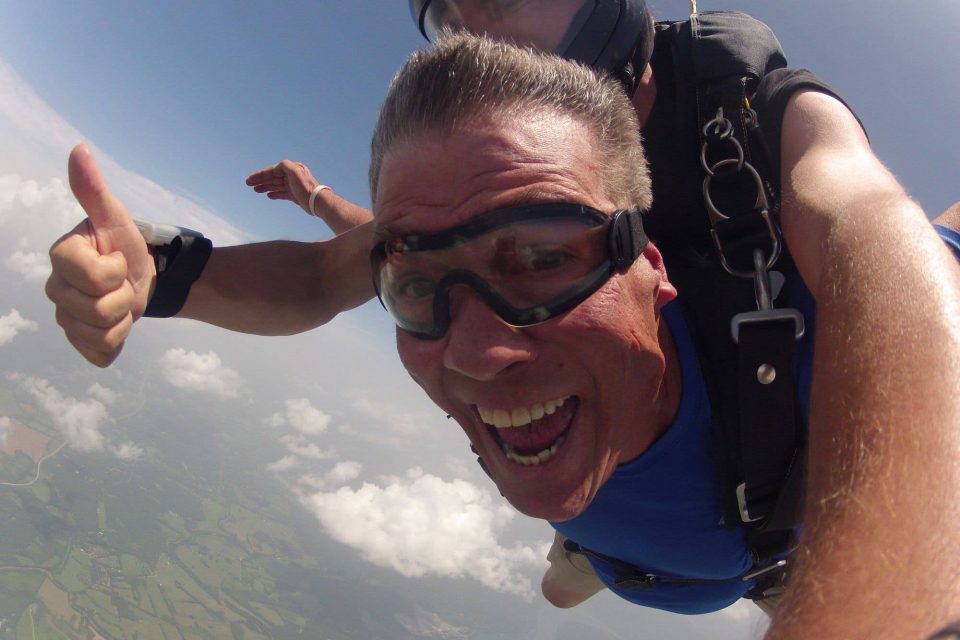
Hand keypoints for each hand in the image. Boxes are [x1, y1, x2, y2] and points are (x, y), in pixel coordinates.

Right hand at [45, 144, 153, 366]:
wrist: (142, 277)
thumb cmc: (124, 244)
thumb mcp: (116, 217)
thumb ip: (94, 189)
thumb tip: (79, 149)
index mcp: (60, 258)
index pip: (95, 278)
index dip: (116, 270)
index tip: (116, 259)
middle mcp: (55, 290)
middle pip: (99, 311)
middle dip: (124, 298)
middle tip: (123, 283)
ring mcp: (65, 320)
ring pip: (101, 335)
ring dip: (124, 320)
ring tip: (121, 303)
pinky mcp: (81, 343)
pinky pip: (101, 355)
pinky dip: (118, 343)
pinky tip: (118, 325)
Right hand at [246, 160, 317, 214]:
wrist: (316, 201)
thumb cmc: (306, 186)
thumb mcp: (295, 171)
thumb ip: (285, 165)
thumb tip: (278, 166)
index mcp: (292, 169)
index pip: (272, 171)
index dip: (260, 174)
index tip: (250, 179)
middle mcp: (292, 176)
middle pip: (273, 177)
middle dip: (260, 180)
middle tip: (248, 184)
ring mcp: (293, 186)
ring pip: (276, 185)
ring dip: (266, 187)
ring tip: (256, 190)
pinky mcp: (295, 195)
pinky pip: (282, 193)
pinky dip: (275, 194)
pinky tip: (268, 195)